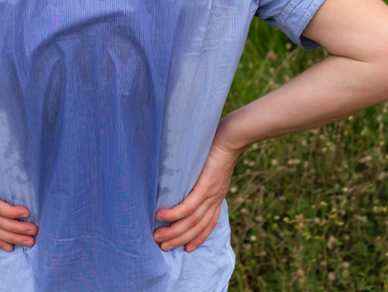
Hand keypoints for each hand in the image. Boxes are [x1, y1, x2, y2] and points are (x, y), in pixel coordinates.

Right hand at [153, 137, 239, 251]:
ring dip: (173, 231)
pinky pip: (188, 206)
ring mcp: (210, 194)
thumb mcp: (212, 168)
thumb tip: (186, 180)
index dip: (198, 238)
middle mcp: (215, 199)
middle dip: (179, 239)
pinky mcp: (204, 187)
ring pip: (191, 221)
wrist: (230, 139)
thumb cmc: (218, 147)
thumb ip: (202, 178)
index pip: (209, 224)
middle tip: (163, 246)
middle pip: (197, 227)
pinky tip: (161, 216)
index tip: (187, 248)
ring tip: (157, 236)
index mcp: (217, 197)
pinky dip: (174, 214)